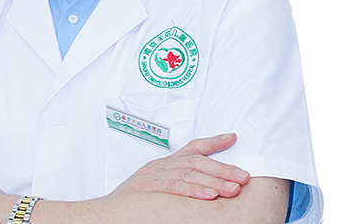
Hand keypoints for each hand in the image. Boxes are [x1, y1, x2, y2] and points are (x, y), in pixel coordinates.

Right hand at [108, 133, 250, 200]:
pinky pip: (174, 187)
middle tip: (244, 176)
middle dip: (223, 168)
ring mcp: (152, 175)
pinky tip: (210, 196)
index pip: (192, 148)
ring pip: (188, 173)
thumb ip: (178, 183)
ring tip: (233, 188)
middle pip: (196, 161)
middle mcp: (160, 165)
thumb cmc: (134, 203)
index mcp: (164, 164)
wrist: (105, 213)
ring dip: (214, 181)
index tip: (233, 137)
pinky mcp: (147, 188)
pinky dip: (194, 191)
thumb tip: (209, 188)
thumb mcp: (157, 187)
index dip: (213, 142)